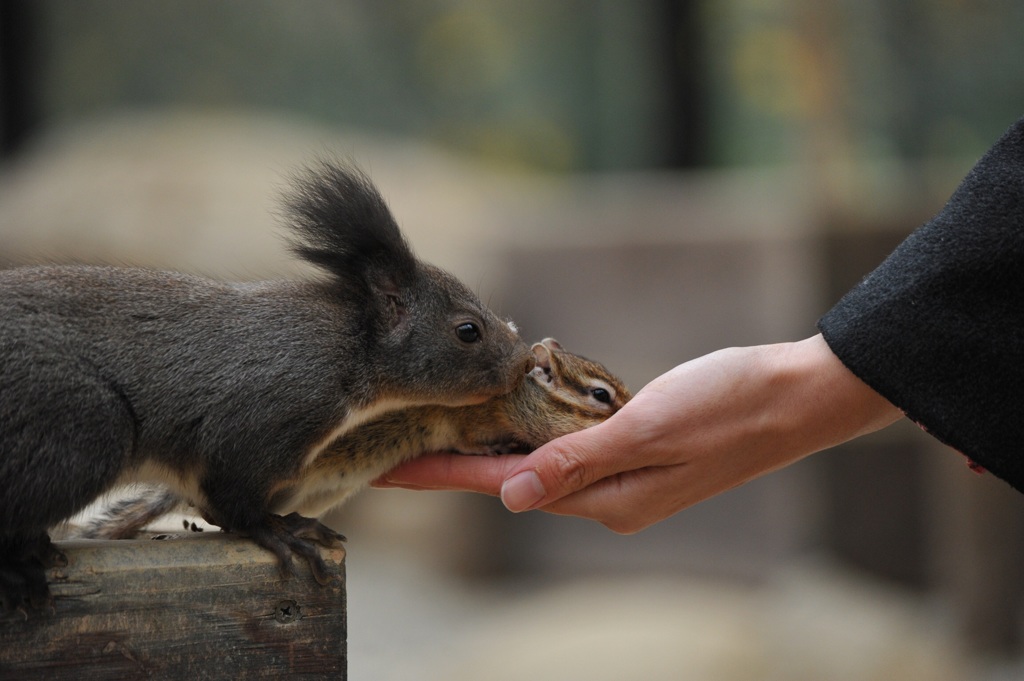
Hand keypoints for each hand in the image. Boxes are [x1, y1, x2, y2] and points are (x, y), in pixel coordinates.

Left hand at [373, 335, 901, 532]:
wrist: (796, 395)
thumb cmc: (730, 407)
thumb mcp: (648, 431)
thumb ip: (577, 462)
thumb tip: (508, 496)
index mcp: (609, 498)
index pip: (505, 487)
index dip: (446, 475)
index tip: (394, 471)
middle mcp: (611, 494)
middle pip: (515, 478)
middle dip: (459, 462)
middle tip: (404, 443)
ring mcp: (626, 473)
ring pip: (542, 462)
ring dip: (495, 445)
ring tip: (445, 429)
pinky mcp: (640, 448)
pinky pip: (572, 445)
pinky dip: (538, 430)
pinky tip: (517, 415)